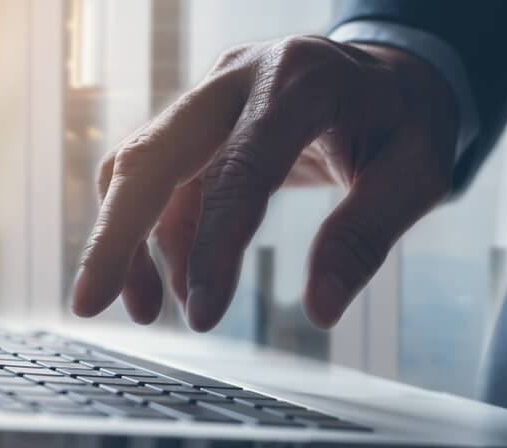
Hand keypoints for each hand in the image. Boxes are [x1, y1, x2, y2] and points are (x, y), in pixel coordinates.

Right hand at [71, 36, 457, 330]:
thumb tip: (320, 310)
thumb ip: (366, 237)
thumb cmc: (408, 119)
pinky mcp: (201, 119)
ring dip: (126, 239)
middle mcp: (240, 76)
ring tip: (142, 311)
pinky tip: (168, 284)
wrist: (393, 71)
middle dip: (116, 235)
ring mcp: (212, 93)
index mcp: (302, 81)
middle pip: (156, 153)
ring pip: (142, 162)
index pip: (241, 168)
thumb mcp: (416, 174)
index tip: (201, 317)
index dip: (214, 246)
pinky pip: (159, 175)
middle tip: (89, 306)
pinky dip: (152, 232)